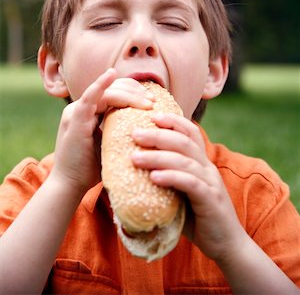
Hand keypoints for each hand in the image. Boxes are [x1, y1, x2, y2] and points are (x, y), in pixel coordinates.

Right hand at [51, 69, 153, 195]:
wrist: (71, 186)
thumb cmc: (92, 168)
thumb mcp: (111, 143)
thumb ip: (121, 130)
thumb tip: (148, 126)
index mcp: (90, 112)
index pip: (114, 92)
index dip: (134, 91)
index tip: (152, 100)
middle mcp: (82, 108)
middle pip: (112, 89)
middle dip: (135, 91)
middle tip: (153, 101)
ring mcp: (76, 112)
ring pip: (107, 93)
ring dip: (130, 95)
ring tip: (148, 103)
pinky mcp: (74, 119)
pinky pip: (88, 98)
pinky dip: (100, 85)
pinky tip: (111, 75)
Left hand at [131, 113, 244, 260]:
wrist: (226, 245)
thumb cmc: (198, 218)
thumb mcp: (179, 195)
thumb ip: (164, 182)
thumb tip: (129, 176)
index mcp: (201, 163)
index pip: (190, 133)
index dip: (173, 121)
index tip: (151, 116)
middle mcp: (207, 168)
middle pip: (184, 142)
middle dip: (158, 135)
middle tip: (135, 134)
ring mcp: (211, 183)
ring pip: (185, 160)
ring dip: (158, 156)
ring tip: (135, 157)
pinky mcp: (211, 200)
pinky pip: (191, 183)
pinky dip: (172, 177)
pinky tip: (154, 177)